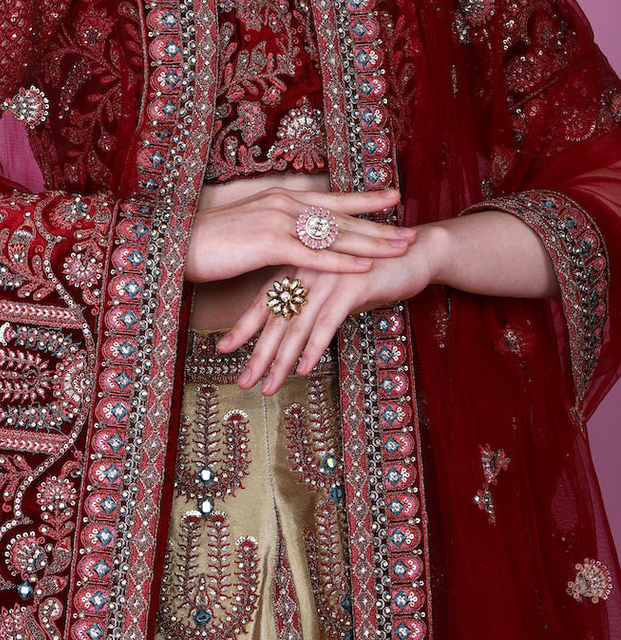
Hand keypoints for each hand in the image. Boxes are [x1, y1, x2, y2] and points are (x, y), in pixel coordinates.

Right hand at [184, 185, 413, 285]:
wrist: (176, 241)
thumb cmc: (210, 241)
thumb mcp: (249, 228)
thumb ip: (276, 229)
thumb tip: (296, 239)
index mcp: (281, 199)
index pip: (332, 199)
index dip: (364, 200)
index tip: (393, 197)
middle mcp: (284, 205)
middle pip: (341, 217)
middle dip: (379, 226)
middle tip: (410, 230)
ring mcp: (277, 221)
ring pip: (334, 235)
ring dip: (370, 243)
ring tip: (400, 248)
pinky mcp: (268, 244)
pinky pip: (312, 256)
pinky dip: (341, 262)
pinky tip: (364, 267)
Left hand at [217, 223, 446, 394]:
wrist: (416, 253)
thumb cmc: (375, 273)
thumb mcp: (337, 289)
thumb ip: (316, 305)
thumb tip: (298, 334)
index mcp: (300, 268)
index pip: (265, 300)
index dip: (244, 326)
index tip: (222, 349)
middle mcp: (308, 270)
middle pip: (276, 317)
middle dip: (258, 353)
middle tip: (242, 381)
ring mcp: (328, 276)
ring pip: (297, 324)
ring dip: (282, 359)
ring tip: (269, 386)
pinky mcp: (351, 285)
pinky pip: (327, 321)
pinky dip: (314, 347)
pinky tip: (305, 370)